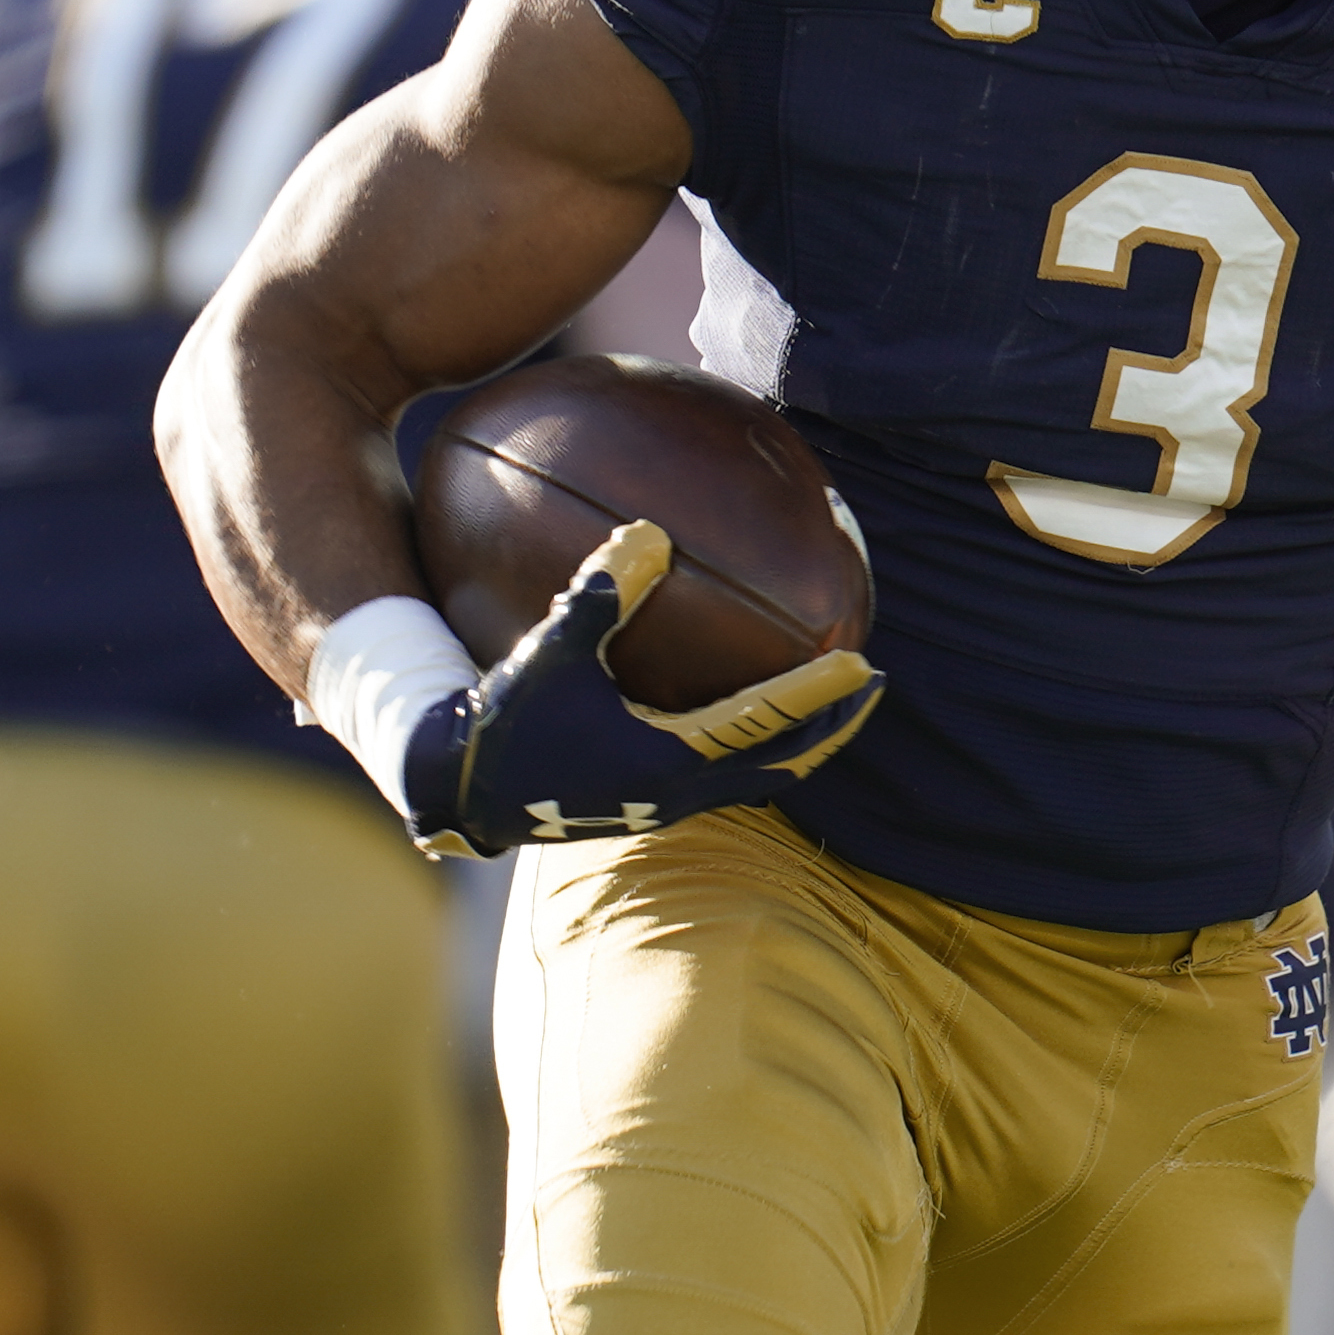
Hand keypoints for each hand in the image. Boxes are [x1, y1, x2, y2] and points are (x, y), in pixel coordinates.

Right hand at [401, 522, 881, 857]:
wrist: (463, 790)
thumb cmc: (506, 722)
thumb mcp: (551, 651)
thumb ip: (602, 593)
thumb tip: (650, 530)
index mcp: (669, 760)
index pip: (764, 721)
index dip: (816, 693)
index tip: (863, 662)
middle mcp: (680, 791)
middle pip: (783, 763)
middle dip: (831, 726)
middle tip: (871, 684)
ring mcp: (667, 804)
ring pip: (758, 776)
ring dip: (799, 741)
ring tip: (830, 705)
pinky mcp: (649, 803)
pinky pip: (724, 775)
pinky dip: (755, 747)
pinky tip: (747, 715)